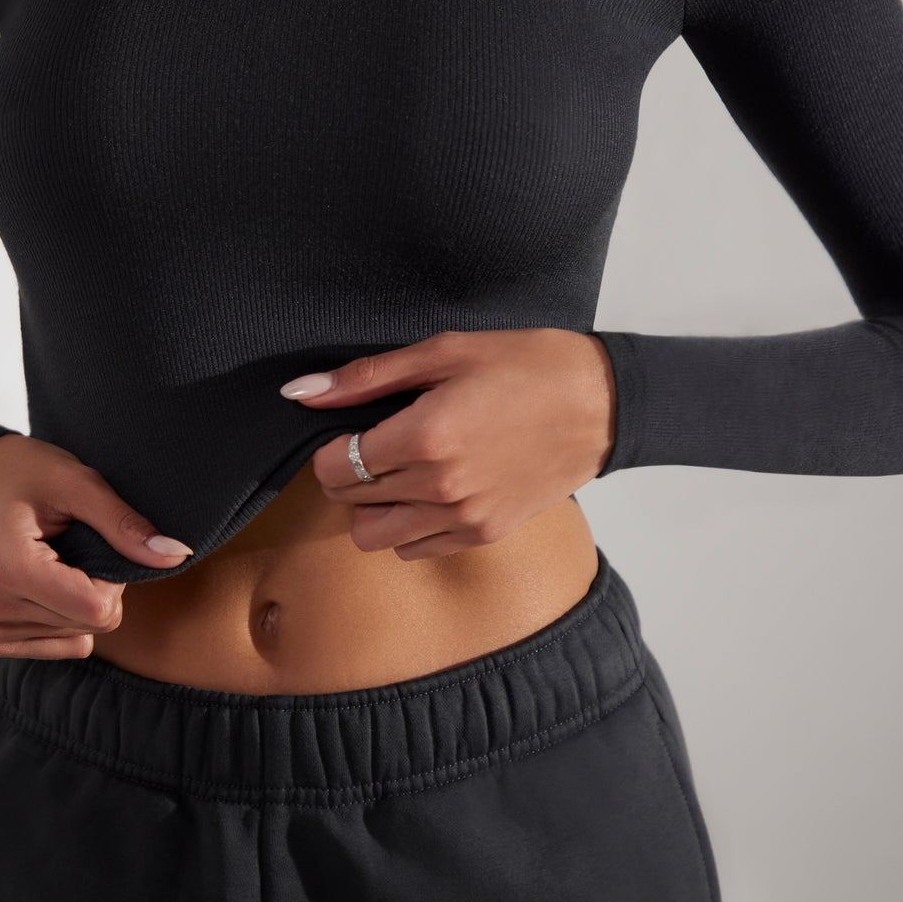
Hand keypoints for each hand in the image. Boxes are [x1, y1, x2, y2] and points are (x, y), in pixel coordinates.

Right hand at [0, 433, 193, 657]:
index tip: (94, 541)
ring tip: (51, 557)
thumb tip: (177, 556)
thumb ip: (124, 524)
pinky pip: (54, 645)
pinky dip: (62, 617)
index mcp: (9, 569)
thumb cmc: (23, 471)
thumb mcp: (77, 482)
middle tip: (71, 544)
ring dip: (77, 600)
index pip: (98, 610)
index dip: (113, 577)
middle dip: (96, 586)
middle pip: (90, 625)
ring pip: (76, 636)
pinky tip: (45, 582)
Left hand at [279, 328, 615, 561]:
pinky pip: (416, 549)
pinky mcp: (484, 534)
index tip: (349, 430)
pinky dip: (408, 526)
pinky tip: (428, 491)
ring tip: (398, 472)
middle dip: (346, 474)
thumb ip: (366, 379)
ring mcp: (463, 517)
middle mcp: (439, 486)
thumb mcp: (444, 352)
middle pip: (349, 502)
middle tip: (372, 445)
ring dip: (373, 507)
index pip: (335, 466)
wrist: (600, 404)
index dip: (329, 448)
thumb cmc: (526, 366)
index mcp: (424, 436)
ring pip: (375, 537)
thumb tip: (302, 393)